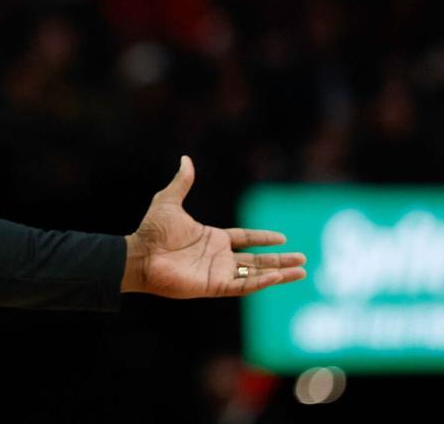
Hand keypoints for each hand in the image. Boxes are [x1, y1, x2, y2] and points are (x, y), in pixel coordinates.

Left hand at [121, 155, 307, 297]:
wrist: (140, 254)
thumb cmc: (152, 230)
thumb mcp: (169, 201)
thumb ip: (182, 182)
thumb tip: (186, 159)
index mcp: (212, 238)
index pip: (245, 239)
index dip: (263, 238)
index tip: (283, 238)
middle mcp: (218, 256)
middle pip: (257, 259)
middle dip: (280, 260)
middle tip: (303, 260)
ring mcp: (218, 272)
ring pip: (256, 274)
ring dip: (279, 273)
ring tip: (301, 272)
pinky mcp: (214, 285)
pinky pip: (243, 285)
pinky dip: (262, 282)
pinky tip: (278, 276)